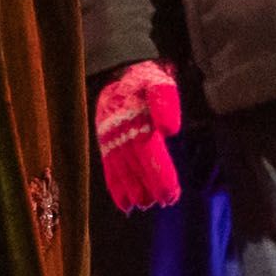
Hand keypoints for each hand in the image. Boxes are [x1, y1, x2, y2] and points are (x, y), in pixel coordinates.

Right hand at [93, 62, 185, 212]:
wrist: (119, 69)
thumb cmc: (145, 79)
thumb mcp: (159, 83)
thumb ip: (165, 103)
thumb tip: (171, 130)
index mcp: (135, 119)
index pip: (149, 152)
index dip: (160, 174)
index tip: (171, 194)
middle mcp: (121, 132)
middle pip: (136, 165)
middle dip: (149, 186)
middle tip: (163, 202)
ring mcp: (110, 138)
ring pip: (121, 170)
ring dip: (132, 190)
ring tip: (143, 205)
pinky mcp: (104, 142)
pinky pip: (108, 168)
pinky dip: (115, 187)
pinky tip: (124, 204)